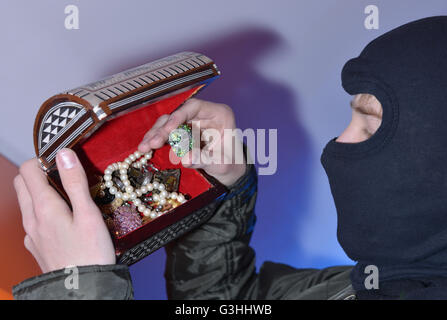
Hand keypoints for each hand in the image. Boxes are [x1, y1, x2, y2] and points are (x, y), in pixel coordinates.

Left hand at [14, 149, 115, 273]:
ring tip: (67, 197)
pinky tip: (63, 219)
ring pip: (26, 202)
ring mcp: (31, 234)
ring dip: (39, 191)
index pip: (28, 169)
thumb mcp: (88, 213)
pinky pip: (32, 220)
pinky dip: (42, 211)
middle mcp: (31, 219)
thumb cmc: (90, 253)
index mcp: (44, 207)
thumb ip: (75, 182)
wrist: (82, 289)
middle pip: (21, 183)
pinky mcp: (35, 245)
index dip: (43, 159)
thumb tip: (64, 154)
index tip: (62, 162)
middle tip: (63, 176)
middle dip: (36, 172)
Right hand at [138, 99, 246, 186]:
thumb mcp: (221, 164)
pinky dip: (156, 141)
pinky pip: (166, 134)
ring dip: (155, 135)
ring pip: (168, 123)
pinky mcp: (182, 133)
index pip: (195, 106)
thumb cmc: (230, 165)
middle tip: (151, 143)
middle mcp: (203, 115)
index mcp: (219, 114)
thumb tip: (185, 159)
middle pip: (178, 115)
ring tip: (144, 148)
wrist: (229, 173)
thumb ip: (204, 160)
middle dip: (163, 129)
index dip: (179, 115)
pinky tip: (145, 149)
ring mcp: (191, 123)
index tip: (168, 129)